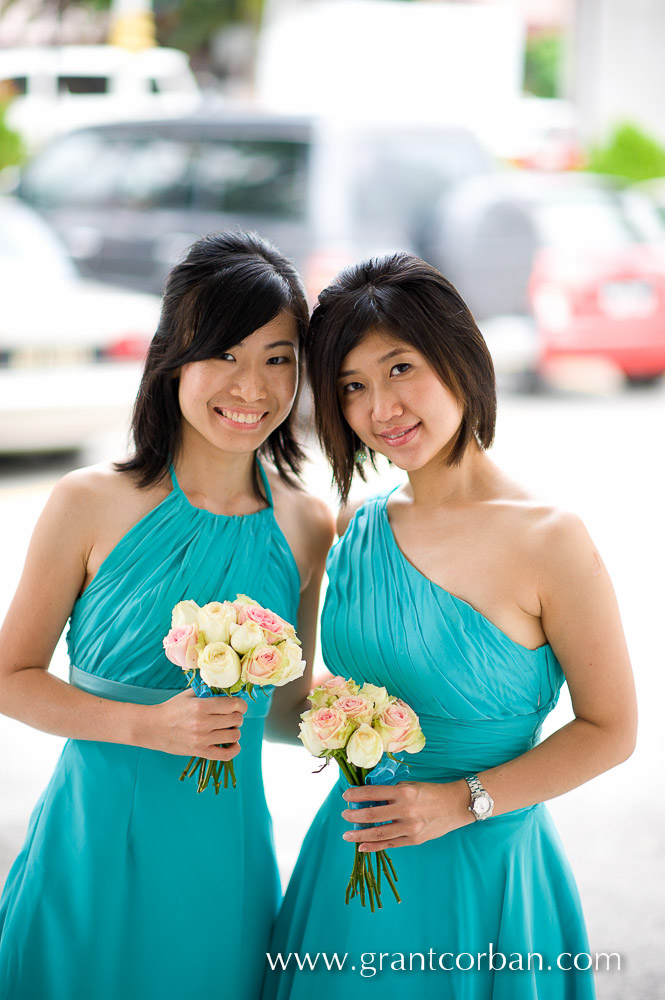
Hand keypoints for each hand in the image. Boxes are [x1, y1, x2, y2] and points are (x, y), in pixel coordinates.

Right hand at [142, 688, 246, 758]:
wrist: (153, 728)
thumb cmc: (172, 709)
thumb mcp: (189, 695)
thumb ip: (208, 691)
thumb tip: (228, 689)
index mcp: (201, 706)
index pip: (233, 705)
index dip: (241, 705)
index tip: (240, 705)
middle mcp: (203, 723)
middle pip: (236, 720)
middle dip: (238, 716)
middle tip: (232, 716)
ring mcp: (202, 739)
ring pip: (234, 735)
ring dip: (235, 731)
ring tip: (228, 728)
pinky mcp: (200, 752)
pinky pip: (226, 755)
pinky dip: (234, 749)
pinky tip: (232, 743)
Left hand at [341, 780, 472, 851]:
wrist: (456, 805)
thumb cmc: (431, 792)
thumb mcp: (411, 785)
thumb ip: (391, 792)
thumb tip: (369, 797)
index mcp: (404, 792)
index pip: (373, 793)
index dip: (356, 795)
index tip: (346, 796)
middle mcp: (406, 810)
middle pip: (372, 815)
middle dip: (354, 815)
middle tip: (344, 814)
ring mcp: (410, 828)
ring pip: (378, 833)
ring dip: (359, 834)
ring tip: (347, 834)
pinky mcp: (414, 840)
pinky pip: (390, 844)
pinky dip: (374, 846)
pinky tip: (362, 846)